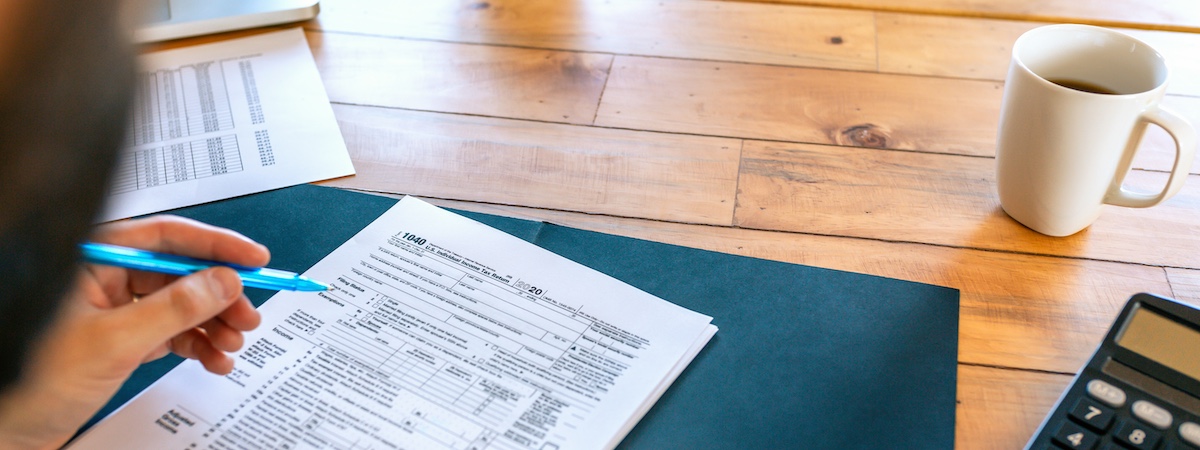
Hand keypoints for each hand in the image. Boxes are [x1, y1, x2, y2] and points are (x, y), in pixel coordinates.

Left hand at [0, 215, 268, 448]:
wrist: (8, 431)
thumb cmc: (32, 382)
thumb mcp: (115, 341)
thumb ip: (174, 308)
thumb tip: (222, 282)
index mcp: (92, 258)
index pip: (165, 236)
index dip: (215, 245)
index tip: (253, 258)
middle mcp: (104, 276)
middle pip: (180, 272)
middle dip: (220, 296)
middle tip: (247, 314)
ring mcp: (114, 308)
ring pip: (181, 304)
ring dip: (213, 324)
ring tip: (233, 343)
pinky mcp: (122, 337)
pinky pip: (171, 331)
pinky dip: (197, 345)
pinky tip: (214, 359)